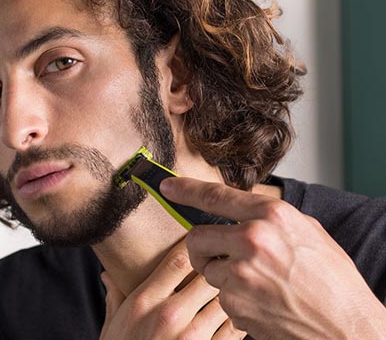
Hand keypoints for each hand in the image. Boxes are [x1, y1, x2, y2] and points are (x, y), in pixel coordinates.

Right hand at [99, 238, 245, 339]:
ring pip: (226, 300)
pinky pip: (235, 330)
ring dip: (229, 294)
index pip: (178, 259)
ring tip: (231, 289)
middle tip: (221, 264)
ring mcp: (192, 339)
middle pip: (208, 275)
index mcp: (143, 302)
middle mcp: (169, 316)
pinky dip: (236, 320)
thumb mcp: (112, 326)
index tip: (198, 244)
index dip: (193, 246)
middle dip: (216, 269)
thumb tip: (109, 274)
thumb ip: (115, 297)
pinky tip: (232, 317)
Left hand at [160, 177, 385, 339]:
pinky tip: (262, 302)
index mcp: (271, 217)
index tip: (167, 187)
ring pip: (207, 269)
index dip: (186, 189)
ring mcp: (241, 274)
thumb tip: (240, 210)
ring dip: (223, 276)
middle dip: (202, 248)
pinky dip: (235, 299)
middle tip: (219, 256)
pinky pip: (220, 296)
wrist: (346, 328)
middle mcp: (252, 241)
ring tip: (258, 283)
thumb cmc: (332, 281)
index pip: (216, 196)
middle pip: (197, 237)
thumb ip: (269, 218)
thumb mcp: (307, 232)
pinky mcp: (235, 304)